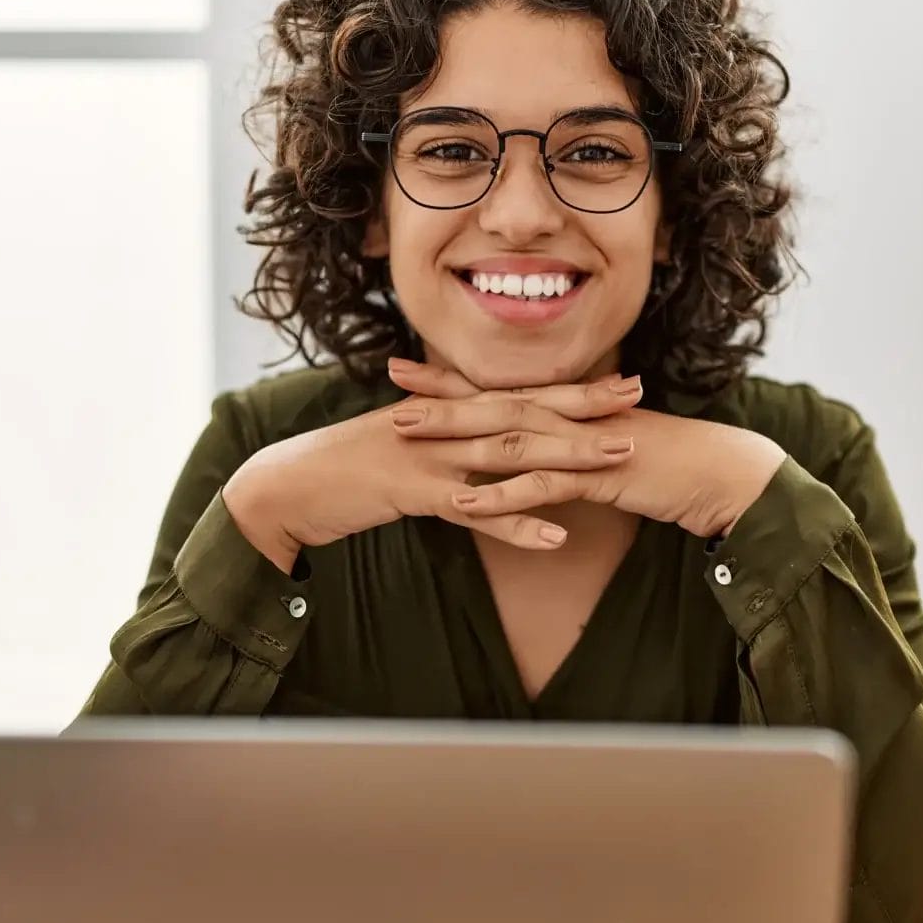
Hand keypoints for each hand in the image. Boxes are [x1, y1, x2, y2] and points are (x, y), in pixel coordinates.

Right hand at [221, 367, 645, 572]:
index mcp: (442, 409)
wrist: (285, 485)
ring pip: (509, 452)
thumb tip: (483, 451)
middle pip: (524, 410)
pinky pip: (473, 510)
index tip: (621, 384)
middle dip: (584, 407)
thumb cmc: (343, 471)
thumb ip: (443, 442)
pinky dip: (516, 524)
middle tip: (637, 402)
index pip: (517, 394)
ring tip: (617, 459)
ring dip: (567, 455)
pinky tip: (556, 537)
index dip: (571, 390)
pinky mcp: (410, 491)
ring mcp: (427, 455)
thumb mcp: (400, 447)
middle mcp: (441, 422)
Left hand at [387, 360, 786, 538]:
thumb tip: (546, 461)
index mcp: (572, 410)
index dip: (454, 379)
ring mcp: (584, 444)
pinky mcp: (599, 475)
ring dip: (456, 436)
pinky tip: (463, 504)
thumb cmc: (671, 467)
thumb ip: (576, 452)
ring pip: (510, 437)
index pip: (502, 389)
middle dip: (442, 394)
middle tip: (393, 386)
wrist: (722, 473)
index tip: (408, 369)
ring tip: (408, 436)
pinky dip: (501, 495)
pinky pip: (542, 485)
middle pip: (496, 403)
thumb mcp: (613, 455)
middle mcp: (572, 417)